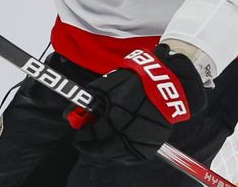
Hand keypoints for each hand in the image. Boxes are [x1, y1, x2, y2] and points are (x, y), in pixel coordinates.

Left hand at [66, 45, 206, 163]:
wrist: (168, 84)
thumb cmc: (136, 80)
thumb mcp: (109, 84)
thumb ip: (89, 100)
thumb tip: (69, 114)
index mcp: (119, 113)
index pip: (95, 133)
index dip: (83, 136)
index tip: (77, 135)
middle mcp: (131, 129)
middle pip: (105, 148)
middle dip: (91, 147)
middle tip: (83, 143)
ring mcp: (143, 139)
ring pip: (117, 155)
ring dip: (104, 152)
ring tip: (97, 145)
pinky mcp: (152, 145)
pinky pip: (132, 156)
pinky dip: (120, 154)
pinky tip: (115, 147)